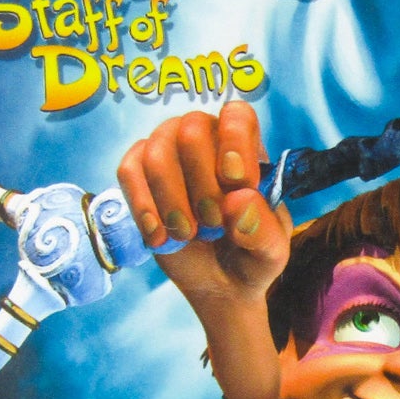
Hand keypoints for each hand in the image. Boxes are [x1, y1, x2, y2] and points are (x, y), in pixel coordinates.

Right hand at [118, 102, 292, 305]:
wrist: (219, 283)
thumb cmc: (251, 255)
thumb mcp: (270, 251)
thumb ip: (262, 228)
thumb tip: (238, 199)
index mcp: (245, 148)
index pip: (236, 115)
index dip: (233, 139)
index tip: (235, 181)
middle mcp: (205, 139)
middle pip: (191, 129)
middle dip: (201, 183)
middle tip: (212, 222)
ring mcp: (168, 152)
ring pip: (157, 152)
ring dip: (172, 200)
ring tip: (186, 234)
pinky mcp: (138, 173)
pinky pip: (128, 171)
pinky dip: (142, 206)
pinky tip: (159, 236)